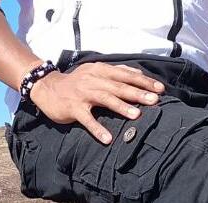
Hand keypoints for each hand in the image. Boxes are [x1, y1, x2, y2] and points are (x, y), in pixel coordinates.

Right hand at [29, 62, 164, 143]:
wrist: (48, 87)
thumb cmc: (76, 81)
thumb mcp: (95, 71)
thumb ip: (116, 72)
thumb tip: (138, 72)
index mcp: (100, 70)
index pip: (125, 74)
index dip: (143, 81)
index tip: (160, 89)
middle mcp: (93, 80)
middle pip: (118, 86)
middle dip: (138, 93)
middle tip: (155, 100)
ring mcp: (82, 94)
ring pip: (105, 99)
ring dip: (121, 107)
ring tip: (137, 115)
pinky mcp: (73, 108)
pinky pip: (87, 119)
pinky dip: (97, 128)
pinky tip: (107, 138)